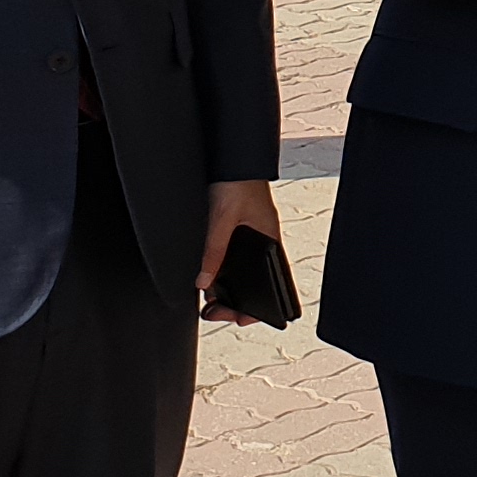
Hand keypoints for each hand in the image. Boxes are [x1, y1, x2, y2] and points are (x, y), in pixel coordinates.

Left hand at [193, 178, 283, 323]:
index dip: (259, 304)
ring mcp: (248, 240)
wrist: (231, 158)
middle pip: (253, 283)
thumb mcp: (223, 219)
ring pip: (240, 274)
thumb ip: (214, 250)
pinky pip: (229, 262)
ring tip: (208, 301)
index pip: (272, 283)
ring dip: (226, 289)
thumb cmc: (237, 182)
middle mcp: (261, 244)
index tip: (240, 319)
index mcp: (270, 242)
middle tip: (212, 312)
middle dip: (234, 302)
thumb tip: (204, 282)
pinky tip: (208, 281)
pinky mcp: (234, 234)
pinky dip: (220, 274)